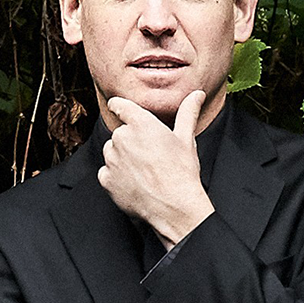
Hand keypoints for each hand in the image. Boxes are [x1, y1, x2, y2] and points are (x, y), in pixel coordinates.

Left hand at [98, 90, 215, 248]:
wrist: (173, 207)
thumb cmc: (181, 173)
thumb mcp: (186, 139)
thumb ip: (188, 112)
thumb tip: (196, 95)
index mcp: (140, 123)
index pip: (119, 105)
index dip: (120, 106)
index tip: (119, 107)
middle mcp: (121, 138)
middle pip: (120, 132)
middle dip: (131, 140)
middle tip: (150, 154)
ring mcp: (111, 159)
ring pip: (112, 152)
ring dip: (123, 157)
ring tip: (144, 170)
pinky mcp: (106, 179)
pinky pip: (107, 172)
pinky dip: (117, 176)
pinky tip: (135, 182)